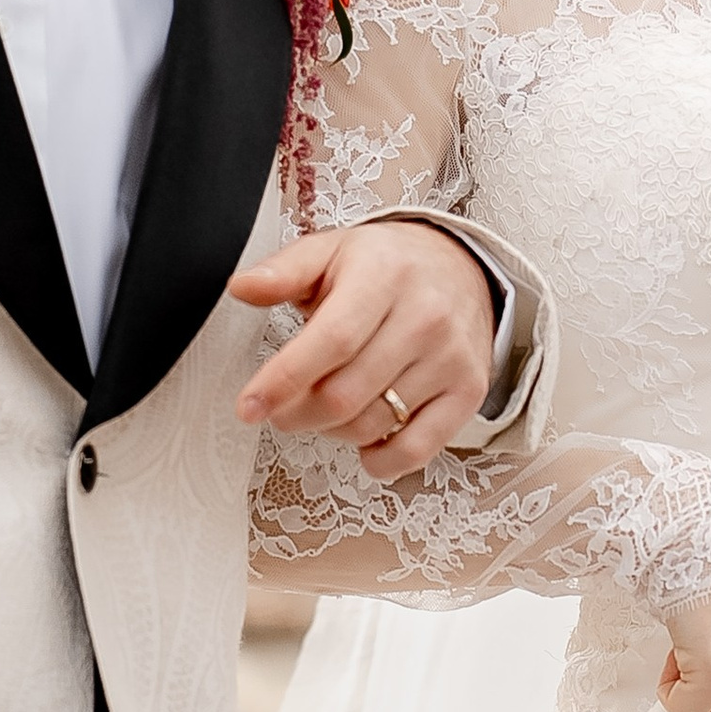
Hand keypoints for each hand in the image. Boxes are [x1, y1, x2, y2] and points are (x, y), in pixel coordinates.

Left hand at [229, 219, 497, 472]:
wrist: (461, 268)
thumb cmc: (386, 266)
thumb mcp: (332, 252)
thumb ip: (284, 271)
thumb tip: (242, 288)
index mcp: (384, 275)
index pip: (331, 341)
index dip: (283, 380)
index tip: (249, 406)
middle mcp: (425, 316)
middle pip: (345, 394)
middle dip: (297, 413)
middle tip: (281, 408)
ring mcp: (451, 358)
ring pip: (372, 425)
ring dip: (332, 430)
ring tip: (325, 406)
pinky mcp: (468, 391)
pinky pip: (415, 449)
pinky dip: (379, 460)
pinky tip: (365, 438)